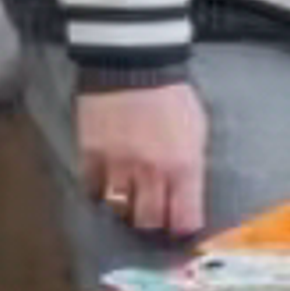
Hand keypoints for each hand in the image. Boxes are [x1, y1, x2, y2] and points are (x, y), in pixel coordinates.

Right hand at [76, 78, 208, 245]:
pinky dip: (100, 192)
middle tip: (153, 215)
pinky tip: (108, 184)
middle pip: (149, 221)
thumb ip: (193, 164)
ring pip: (119, 209)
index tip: (180, 227)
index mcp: (183, 165)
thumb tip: (190, 193)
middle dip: (153, 222)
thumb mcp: (197, 128)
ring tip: (130, 199)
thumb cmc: (171, 93)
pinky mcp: (92, 154)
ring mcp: (119, 164)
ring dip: (126, 208)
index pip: (184, 218)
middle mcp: (151, 171)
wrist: (135, 62)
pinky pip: (93, 189)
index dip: (182, 228)